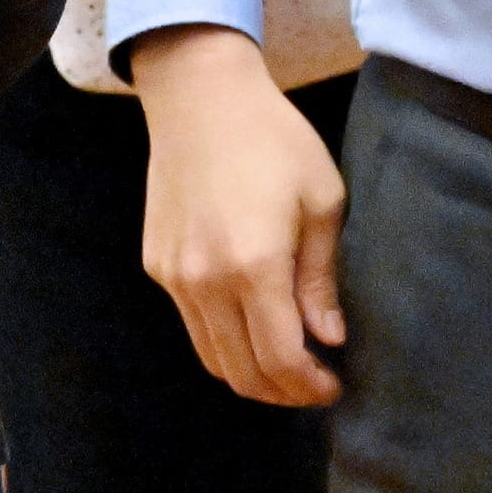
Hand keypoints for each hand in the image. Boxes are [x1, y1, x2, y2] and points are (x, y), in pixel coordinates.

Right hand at [131, 26, 347, 405]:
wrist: (201, 99)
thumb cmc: (275, 140)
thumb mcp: (322, 199)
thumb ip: (321, 277)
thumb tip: (329, 337)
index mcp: (255, 266)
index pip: (280, 358)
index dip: (309, 387)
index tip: (333, 389)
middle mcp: (207, 282)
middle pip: (242, 372)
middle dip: (282, 393)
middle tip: (313, 388)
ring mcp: (176, 278)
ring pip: (212, 357)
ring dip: (250, 376)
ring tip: (287, 368)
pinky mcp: (158, 266)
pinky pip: (192, 326)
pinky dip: (223, 344)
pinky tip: (251, 329)